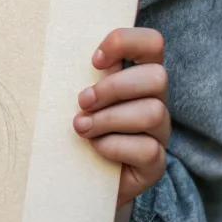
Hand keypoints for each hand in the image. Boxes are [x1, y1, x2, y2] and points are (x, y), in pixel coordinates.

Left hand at [73, 27, 169, 207]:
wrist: (80, 178)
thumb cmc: (80, 126)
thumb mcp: (81, 96)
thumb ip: (84, 75)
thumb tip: (61, 48)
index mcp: (139, 76)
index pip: (152, 43)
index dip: (126, 43)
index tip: (94, 60)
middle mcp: (157, 100)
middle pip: (157, 77)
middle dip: (114, 87)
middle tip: (82, 101)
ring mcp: (160, 132)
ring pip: (152, 112)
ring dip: (108, 118)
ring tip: (81, 127)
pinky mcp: (156, 163)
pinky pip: (147, 149)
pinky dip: (114, 146)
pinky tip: (95, 148)